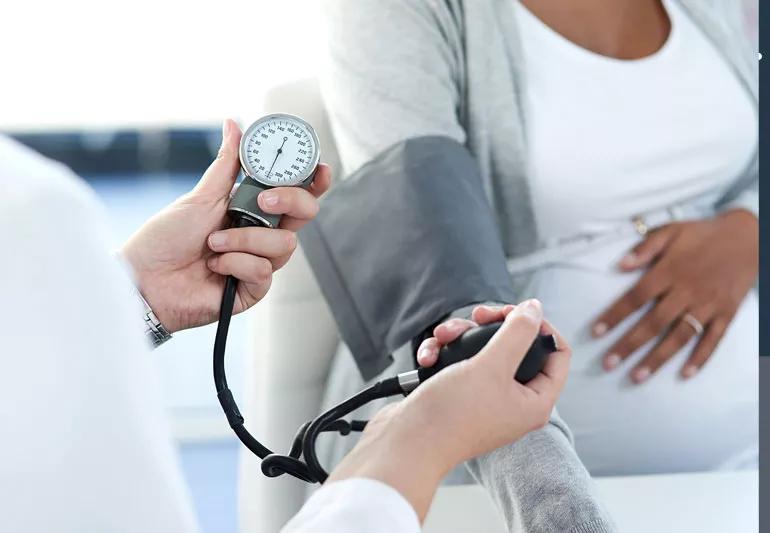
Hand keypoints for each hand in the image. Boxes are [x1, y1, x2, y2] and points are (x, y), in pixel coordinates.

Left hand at [121, 119, 331, 332]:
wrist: (145, 277)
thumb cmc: (167, 238)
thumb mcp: (202, 195)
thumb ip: (228, 163)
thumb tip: (233, 124)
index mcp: (255, 209)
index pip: (297, 193)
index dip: (314, 181)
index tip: (319, 169)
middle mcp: (263, 234)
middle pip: (305, 215)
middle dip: (290, 202)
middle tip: (263, 201)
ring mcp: (260, 262)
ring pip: (284, 244)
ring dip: (245, 239)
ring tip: (214, 243)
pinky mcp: (254, 289)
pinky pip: (263, 270)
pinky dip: (235, 264)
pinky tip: (214, 267)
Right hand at [328, 300, 570, 519]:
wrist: (405, 443)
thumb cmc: (453, 414)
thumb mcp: (491, 365)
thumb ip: (518, 333)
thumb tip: (535, 308)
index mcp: (535, 401)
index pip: (557, 354)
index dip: (540, 326)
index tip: (514, 313)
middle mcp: (514, 401)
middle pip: (517, 346)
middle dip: (493, 325)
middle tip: (478, 316)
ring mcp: (486, 399)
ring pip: (483, 350)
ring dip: (461, 336)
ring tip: (443, 336)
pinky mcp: (459, 395)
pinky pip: (460, 362)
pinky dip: (444, 353)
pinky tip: (429, 356)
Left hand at [593, 209, 757, 382]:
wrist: (748, 236)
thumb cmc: (702, 234)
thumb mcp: (671, 231)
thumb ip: (645, 248)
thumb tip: (619, 265)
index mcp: (669, 271)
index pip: (636, 297)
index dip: (614, 315)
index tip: (595, 332)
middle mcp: (687, 291)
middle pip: (654, 323)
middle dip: (629, 345)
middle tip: (608, 364)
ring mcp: (708, 305)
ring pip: (680, 337)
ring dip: (657, 358)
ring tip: (636, 377)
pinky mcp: (727, 313)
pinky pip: (713, 339)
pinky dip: (701, 358)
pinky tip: (685, 374)